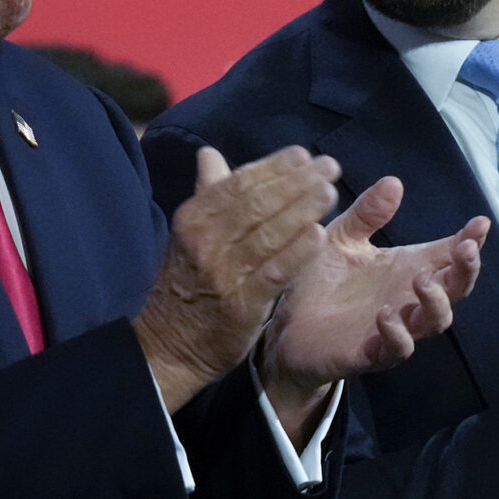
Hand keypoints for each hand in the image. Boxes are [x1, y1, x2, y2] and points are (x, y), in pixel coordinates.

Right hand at [133, 146, 338, 411]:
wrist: (167, 345)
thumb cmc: (186, 281)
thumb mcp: (189, 234)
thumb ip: (207, 193)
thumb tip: (208, 153)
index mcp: (194, 218)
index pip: (239, 182)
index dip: (274, 166)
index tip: (303, 154)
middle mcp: (206, 240)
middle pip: (258, 203)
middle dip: (297, 181)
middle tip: (330, 166)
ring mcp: (224, 273)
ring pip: (269, 233)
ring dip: (303, 209)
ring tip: (330, 192)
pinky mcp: (242, 304)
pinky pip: (274, 272)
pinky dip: (297, 252)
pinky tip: (319, 235)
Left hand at [258, 176, 486, 442]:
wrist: (285, 326)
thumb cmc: (321, 281)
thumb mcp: (342, 238)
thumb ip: (367, 214)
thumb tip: (394, 182)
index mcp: (406, 268)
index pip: (449, 255)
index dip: (470, 240)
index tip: (481, 222)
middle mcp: (408, 298)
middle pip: (455, 289)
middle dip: (467, 270)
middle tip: (465, 249)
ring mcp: (395, 328)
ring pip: (435, 321)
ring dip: (436, 301)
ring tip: (421, 280)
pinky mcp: (372, 353)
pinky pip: (397, 349)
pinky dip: (398, 333)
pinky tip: (386, 315)